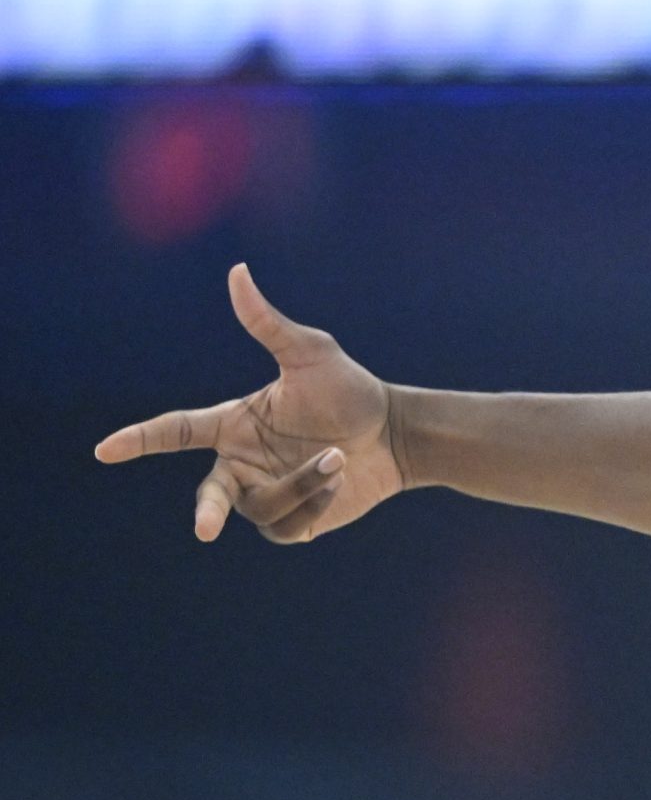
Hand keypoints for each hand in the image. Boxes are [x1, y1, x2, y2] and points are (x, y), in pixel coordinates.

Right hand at [95, 264, 405, 543]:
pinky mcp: (296, 522)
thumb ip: (268, 322)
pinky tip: (340, 479)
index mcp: (235, 424)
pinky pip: (289, 523)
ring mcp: (267, 494)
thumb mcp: (311, 353)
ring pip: (262, 506)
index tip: (104, 451)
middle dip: (207, 510)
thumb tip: (237, 271)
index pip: (176, 431)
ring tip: (337, 458)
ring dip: (303, 481)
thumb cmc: (351, 391)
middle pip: (211, 493)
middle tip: (204, 528)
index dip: (140, 439)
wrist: (396, 434)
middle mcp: (244, 463)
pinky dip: (315, 499)